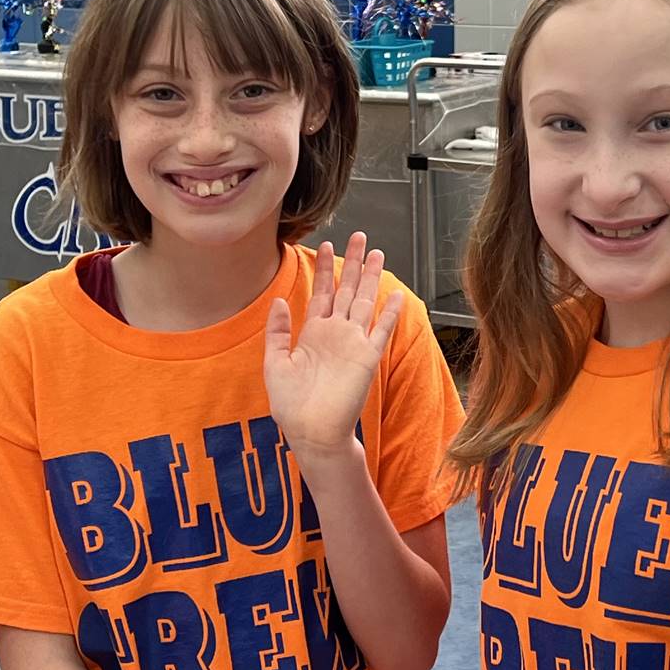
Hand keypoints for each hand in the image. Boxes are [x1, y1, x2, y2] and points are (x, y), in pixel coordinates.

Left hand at [263, 233, 403, 457]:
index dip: (327, 269)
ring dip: (371, 278)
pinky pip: (380, 330)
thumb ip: (276, 332)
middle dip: (353, 263)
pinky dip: (388, 313)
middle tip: (359, 236)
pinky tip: (395, 294)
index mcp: (313, 333)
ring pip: (365, 302)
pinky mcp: (367, 358)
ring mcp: (353, 344)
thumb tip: (279, 301)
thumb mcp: (274, 364)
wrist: (312, 432)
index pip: (323, 293)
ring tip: (377, 253)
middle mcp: (335, 333)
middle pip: (347, 290)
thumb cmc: (291, 405)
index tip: (329, 245)